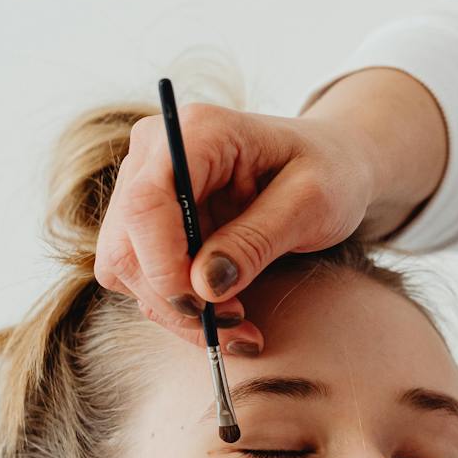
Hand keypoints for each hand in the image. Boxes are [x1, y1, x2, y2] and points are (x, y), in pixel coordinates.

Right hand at [93, 103, 379, 343]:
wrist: (331, 164)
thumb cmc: (329, 172)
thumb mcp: (312, 203)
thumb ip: (258, 241)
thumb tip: (204, 286)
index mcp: (198, 131)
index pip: (146, 204)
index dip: (164, 266)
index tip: (206, 307)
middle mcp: (156, 152)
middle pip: (125, 244)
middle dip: (173, 299)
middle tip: (238, 325)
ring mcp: (145, 185)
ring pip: (126, 268)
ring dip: (177, 312)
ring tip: (241, 326)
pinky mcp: (150, 222)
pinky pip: (142, 277)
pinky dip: (178, 307)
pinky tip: (227, 316)